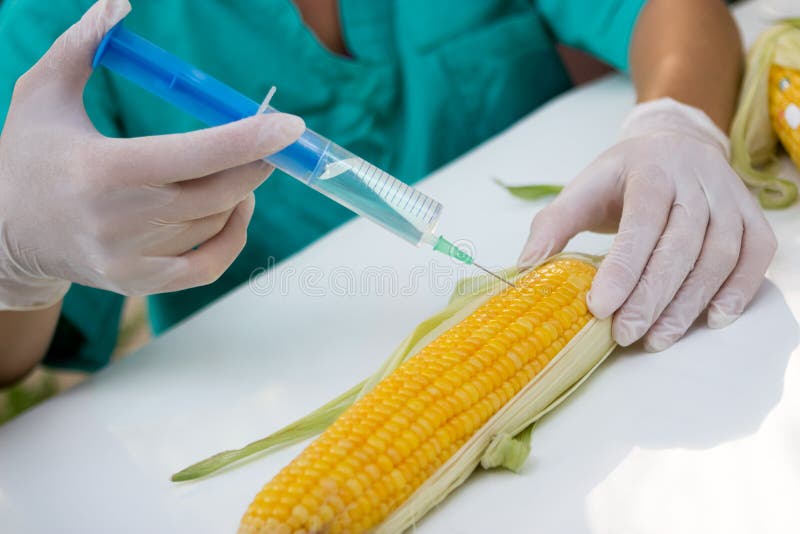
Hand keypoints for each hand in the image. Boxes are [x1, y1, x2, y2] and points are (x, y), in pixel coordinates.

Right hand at [0, 0, 304, 309]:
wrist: (5, 234)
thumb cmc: (30, 155)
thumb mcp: (43, 93)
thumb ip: (83, 46)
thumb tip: (122, 3)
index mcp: (100, 171)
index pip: (192, 156)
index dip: (246, 140)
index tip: (290, 126)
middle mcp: (118, 221)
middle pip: (217, 193)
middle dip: (256, 163)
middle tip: (272, 141)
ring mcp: (130, 259)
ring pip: (215, 222)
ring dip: (240, 192)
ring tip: (234, 168)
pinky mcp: (139, 283)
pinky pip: (210, 265)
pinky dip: (234, 235)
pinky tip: (236, 209)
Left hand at [518, 98, 775, 351]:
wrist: (673, 143)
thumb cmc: (621, 178)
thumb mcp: (581, 189)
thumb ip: (553, 224)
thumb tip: (525, 266)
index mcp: (650, 169)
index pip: (641, 221)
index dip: (623, 267)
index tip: (599, 308)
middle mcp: (696, 179)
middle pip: (681, 244)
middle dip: (652, 295)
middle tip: (626, 334)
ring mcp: (729, 197)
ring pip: (719, 254)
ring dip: (690, 302)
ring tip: (658, 338)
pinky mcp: (752, 215)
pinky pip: (757, 254)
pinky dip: (739, 288)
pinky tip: (713, 319)